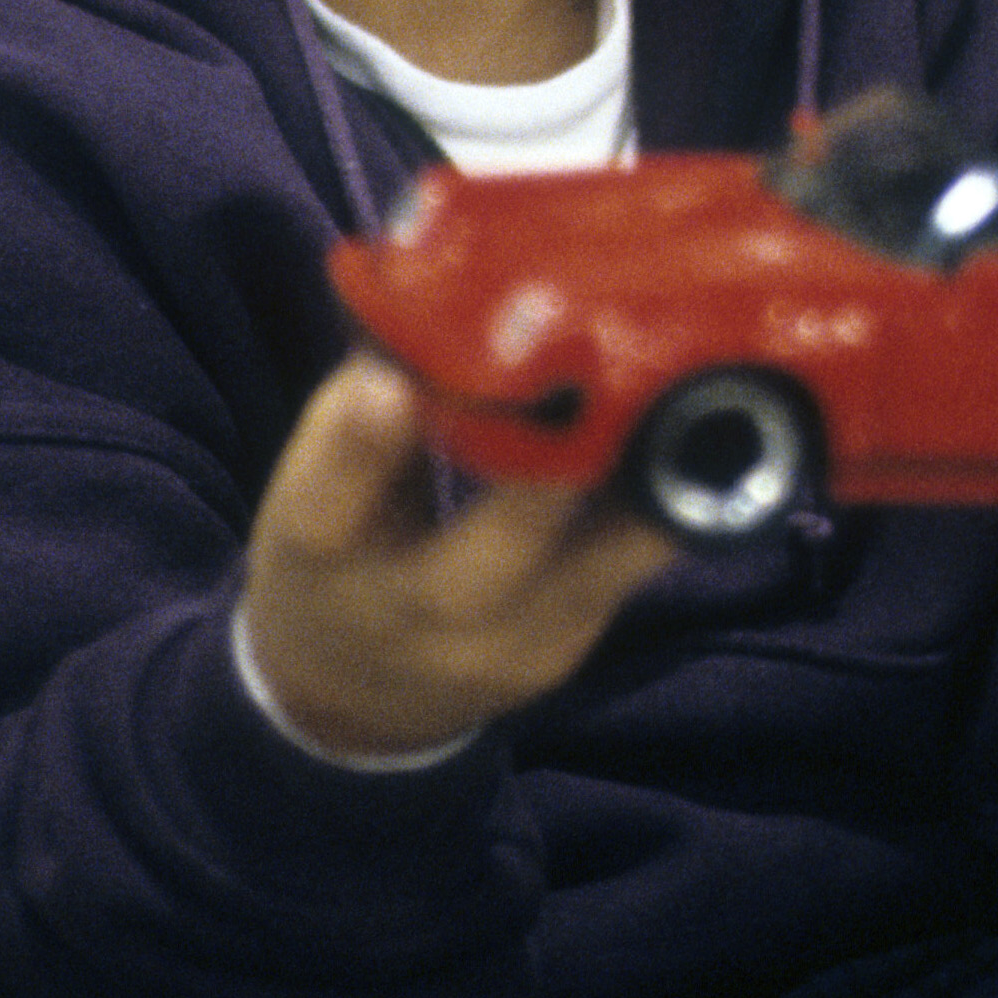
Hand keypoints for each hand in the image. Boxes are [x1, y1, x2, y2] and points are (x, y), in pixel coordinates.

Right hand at [242, 351, 675, 761]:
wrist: (353, 699)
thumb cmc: (332, 557)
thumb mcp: (309, 488)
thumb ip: (362, 407)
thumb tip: (438, 299)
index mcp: (319, 556)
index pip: (325, 508)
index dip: (358, 440)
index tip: (388, 379)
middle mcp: (412, 616)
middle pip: (494, 546)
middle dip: (555, 458)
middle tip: (601, 362)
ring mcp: (505, 647)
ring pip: (596, 563)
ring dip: (646, 476)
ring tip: (684, 387)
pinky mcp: (567, 650)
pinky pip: (622, 570)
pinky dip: (655, 502)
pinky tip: (688, 436)